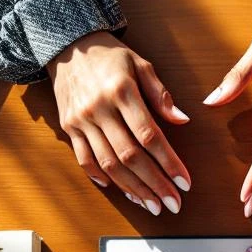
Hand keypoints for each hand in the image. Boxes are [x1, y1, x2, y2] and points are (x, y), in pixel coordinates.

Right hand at [48, 32, 190, 214]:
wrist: (67, 46)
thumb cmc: (109, 56)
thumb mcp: (140, 64)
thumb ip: (160, 94)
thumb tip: (182, 120)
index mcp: (121, 90)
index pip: (149, 135)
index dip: (169, 162)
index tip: (185, 182)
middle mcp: (99, 108)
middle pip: (130, 156)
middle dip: (154, 184)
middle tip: (173, 203)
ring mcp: (81, 120)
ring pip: (108, 163)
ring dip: (132, 188)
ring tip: (151, 205)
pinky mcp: (69, 127)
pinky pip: (84, 159)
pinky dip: (101, 178)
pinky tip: (120, 190)